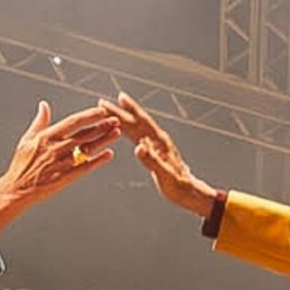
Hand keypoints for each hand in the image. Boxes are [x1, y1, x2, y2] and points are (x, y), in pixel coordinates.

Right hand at [0, 101, 118, 237]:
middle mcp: (56, 148)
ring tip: (116, 133)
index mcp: (47, 137)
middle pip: (84, 134)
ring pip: (87, 149)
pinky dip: (97, 161)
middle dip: (102, 126)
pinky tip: (108, 155)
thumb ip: (39, 122)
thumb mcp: (27, 140)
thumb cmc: (21, 165)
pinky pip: (85, 167)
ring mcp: (62, 163)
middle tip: (116, 121)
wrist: (16, 189)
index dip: (89, 116)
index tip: (101, 111)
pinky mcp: (65, 178)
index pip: (72, 122)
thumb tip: (44, 105)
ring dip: (103, 140)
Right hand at [99, 92, 216, 215]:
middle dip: (120, 111)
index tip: (119, 98)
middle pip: (136, 122)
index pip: (142, 122)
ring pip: (135, 128)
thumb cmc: (177, 185)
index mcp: (160, 142)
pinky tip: (122, 128)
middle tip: (102, 103)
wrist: (187, 191)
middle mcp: (157, 140)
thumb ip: (151, 160)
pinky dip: (127, 130)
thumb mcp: (164, 174)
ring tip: (109, 110)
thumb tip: (138, 147)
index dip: (130, 110)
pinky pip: (136, 137)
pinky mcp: (152, 151)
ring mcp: (155, 145)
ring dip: (122, 118)